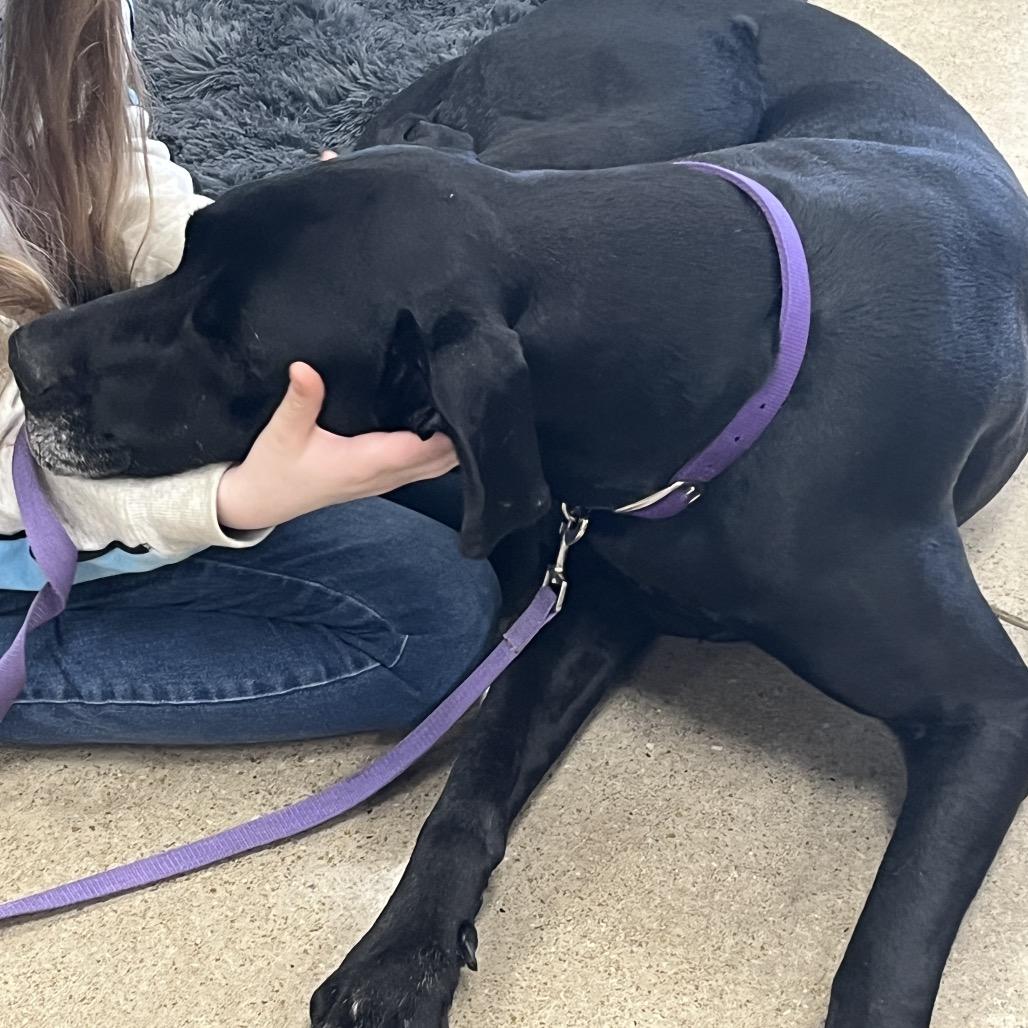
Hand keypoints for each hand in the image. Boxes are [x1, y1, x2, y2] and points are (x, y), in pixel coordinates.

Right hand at [216, 363, 456, 530]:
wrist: (262, 501)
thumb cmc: (273, 467)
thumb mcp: (281, 431)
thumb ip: (299, 400)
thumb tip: (304, 368)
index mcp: (365, 463)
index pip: (421, 448)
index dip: (446, 428)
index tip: (462, 398)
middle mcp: (382, 477)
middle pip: (440, 460)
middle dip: (460, 433)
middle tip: (473, 394)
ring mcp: (385, 482)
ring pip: (436, 467)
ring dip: (454, 444)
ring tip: (466, 406)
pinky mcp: (381, 480)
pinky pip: (423, 468)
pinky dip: (440, 451)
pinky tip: (445, 427)